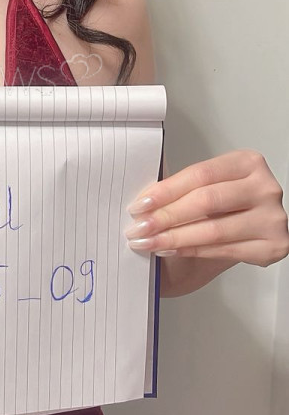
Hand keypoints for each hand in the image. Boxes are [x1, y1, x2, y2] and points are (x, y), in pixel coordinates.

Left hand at [124, 149, 288, 268]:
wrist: (250, 234)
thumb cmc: (226, 205)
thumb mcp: (210, 185)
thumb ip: (182, 184)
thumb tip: (142, 188)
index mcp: (248, 163)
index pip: (201, 174)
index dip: (167, 190)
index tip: (141, 204)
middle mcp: (265, 188)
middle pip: (206, 201)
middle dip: (166, 216)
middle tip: (140, 227)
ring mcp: (272, 218)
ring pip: (214, 229)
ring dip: (174, 238)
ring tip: (149, 242)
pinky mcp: (273, 246)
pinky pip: (224, 250)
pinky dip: (192, 251)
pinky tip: (172, 249)